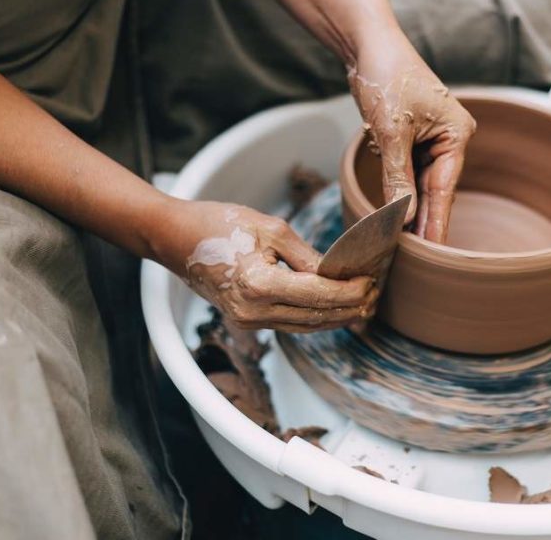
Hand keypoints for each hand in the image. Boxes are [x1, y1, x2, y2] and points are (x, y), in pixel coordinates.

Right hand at [154, 200, 376, 331]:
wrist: (174, 238)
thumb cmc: (218, 223)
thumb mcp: (270, 228)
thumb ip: (306, 256)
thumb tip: (337, 274)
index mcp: (259, 284)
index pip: (319, 295)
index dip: (350, 291)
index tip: (372, 283)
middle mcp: (253, 311)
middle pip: (316, 317)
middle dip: (350, 308)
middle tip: (376, 296)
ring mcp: (247, 320)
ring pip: (305, 326)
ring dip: (336, 318)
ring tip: (363, 306)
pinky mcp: (246, 320)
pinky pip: (290, 323)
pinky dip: (315, 318)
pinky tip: (334, 310)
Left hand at [348, 32, 475, 242]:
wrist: (368, 44)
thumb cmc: (386, 77)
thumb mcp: (391, 132)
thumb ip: (398, 178)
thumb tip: (403, 218)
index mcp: (457, 134)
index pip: (445, 189)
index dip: (436, 222)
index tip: (434, 252)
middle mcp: (450, 139)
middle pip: (435, 189)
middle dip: (423, 220)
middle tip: (417, 257)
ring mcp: (432, 138)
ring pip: (420, 183)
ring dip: (410, 208)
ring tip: (404, 243)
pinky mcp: (413, 137)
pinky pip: (408, 171)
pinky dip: (400, 189)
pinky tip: (396, 214)